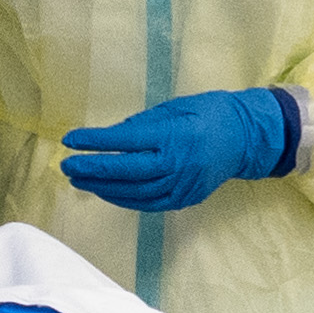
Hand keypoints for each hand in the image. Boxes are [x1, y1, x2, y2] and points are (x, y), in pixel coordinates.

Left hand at [60, 87, 300, 213]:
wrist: (247, 138)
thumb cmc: (208, 114)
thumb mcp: (173, 108)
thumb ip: (140, 125)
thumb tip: (108, 137)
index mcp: (174, 135)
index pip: (125, 141)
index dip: (95, 142)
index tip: (70, 139)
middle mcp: (178, 163)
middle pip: (126, 172)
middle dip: (92, 170)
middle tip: (66, 166)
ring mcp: (183, 185)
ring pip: (134, 192)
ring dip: (103, 188)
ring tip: (79, 180)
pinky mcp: (185, 199)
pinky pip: (148, 204)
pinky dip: (124, 199)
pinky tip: (105, 192)